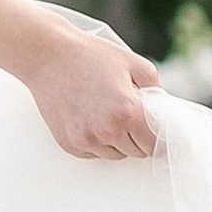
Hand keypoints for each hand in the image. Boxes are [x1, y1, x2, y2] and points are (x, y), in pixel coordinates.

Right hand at [19, 16, 160, 161]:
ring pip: (115, 155)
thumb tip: (163, 111)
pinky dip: (96, 141)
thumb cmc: (91, 56)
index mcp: (127, 113)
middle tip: (127, 114)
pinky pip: (94, 153)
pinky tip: (89, 118)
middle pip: (137, 152)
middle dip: (137, 137)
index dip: (156, 136)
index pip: (154, 144)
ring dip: (117, 141)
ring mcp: (86, 140)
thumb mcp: (133, 63)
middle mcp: (107, 132)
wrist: (48, 56)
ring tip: (105, 113)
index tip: (154, 130)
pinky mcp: (70, 144)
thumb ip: (156, 89)